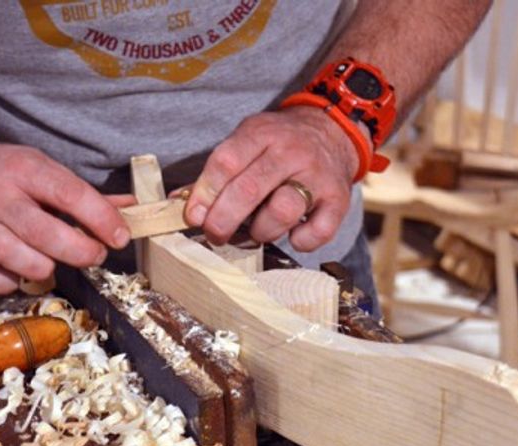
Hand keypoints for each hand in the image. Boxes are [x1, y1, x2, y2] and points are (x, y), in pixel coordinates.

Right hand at [0, 143, 130, 293]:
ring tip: (54, 261)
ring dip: (45, 268)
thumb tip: (133, 209)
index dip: (101, 220)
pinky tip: (20, 271)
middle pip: (45, 234)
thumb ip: (88, 195)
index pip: (71, 195)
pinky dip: (10, 283)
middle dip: (81, 251)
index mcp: (25, 170)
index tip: (120, 237)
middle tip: (95, 254)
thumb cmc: (9, 173)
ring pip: (17, 259)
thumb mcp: (46, 170)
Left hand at [184, 106, 368, 250]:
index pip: (226, 162)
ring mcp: (317, 174)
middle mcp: (291, 151)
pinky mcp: (338, 199)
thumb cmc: (278, 145)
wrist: (332, 132)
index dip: (205, 193)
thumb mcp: (247, 141)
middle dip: (224, 220)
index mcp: (261, 133)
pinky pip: (317, 231)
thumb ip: (217, 171)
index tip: (193, 216)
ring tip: (257, 231)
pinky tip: (292, 234)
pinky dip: (300, 241)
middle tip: (215, 234)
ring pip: (283, 211)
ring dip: (262, 230)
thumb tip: (179, 203)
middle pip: (249, 190)